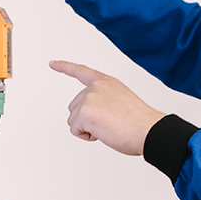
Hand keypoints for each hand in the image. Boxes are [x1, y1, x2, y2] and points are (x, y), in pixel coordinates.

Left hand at [50, 60, 166, 155]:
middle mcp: (96, 87)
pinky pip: (75, 130)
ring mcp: (89, 98)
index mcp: (107, 82)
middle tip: (110, 123)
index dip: (65, 67)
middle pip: (75, 106)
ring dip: (87, 128)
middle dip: (87, 119)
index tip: (52, 63)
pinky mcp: (84, 112)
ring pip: (74, 120)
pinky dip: (87, 136)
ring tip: (109, 127)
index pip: (81, 71)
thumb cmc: (141, 122)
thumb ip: (104, 102)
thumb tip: (94, 117)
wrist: (148, 130)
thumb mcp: (121, 103)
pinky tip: (103, 132)